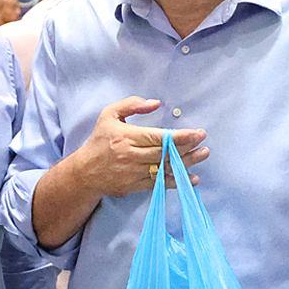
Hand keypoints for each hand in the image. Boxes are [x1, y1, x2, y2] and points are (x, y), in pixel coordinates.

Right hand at [70, 98, 207, 198]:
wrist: (85, 173)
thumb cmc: (100, 141)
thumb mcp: (109, 115)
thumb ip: (131, 104)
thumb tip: (155, 103)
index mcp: (126, 137)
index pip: (157, 137)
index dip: (179, 136)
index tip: (196, 133)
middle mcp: (131, 156)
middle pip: (164, 153)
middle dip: (187, 147)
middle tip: (203, 140)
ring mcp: (134, 172)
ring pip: (165, 167)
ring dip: (187, 162)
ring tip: (203, 154)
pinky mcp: (136, 185)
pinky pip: (160, 183)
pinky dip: (177, 181)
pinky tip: (192, 178)